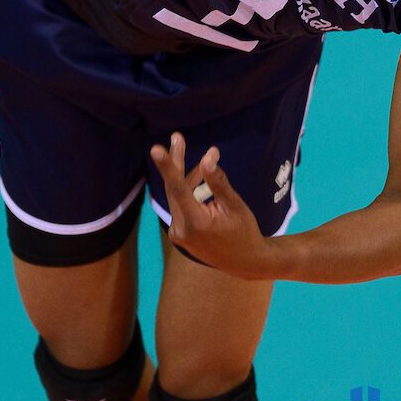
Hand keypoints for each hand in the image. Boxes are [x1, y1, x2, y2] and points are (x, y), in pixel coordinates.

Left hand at [150, 133, 277, 278]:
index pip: (178, 189)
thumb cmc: (244, 231)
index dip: (168, 166)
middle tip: (177, 137)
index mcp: (196, 223)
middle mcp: (182, 229)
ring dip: (186, 176)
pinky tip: (201, 181)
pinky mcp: (179, 234)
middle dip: (177, 162)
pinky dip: (189, 191)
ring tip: (206, 160)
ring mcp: (178, 234)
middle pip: (174, 188)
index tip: (156, 149)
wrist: (245, 263)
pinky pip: (181, 205)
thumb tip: (208, 156)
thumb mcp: (235, 205)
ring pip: (177, 196)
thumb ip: (218, 181)